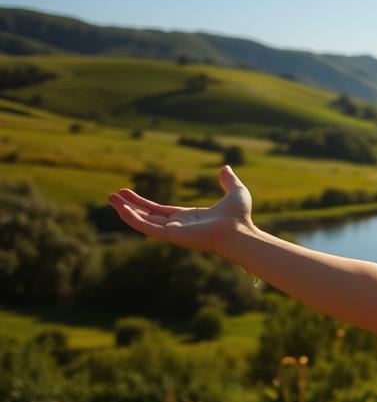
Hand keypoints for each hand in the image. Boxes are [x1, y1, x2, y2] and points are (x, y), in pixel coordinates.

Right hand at [107, 165, 253, 254]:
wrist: (241, 232)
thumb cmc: (240, 216)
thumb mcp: (235, 192)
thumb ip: (228, 181)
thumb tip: (225, 167)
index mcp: (189, 218)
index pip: (161, 210)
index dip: (144, 203)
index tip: (129, 194)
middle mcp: (178, 225)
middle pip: (148, 215)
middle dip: (130, 206)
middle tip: (112, 196)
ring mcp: (174, 231)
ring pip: (144, 220)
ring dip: (126, 210)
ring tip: (110, 198)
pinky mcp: (171, 234)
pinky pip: (147, 227)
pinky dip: (133, 218)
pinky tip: (121, 209)